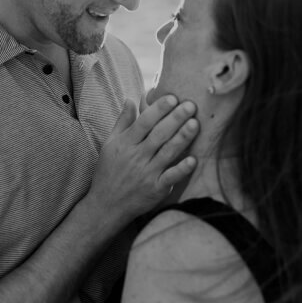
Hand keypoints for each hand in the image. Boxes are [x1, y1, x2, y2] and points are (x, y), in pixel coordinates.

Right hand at [87, 94, 197, 231]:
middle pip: (159, 135)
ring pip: (168, 152)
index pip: (144, 122)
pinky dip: (181, 169)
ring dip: (182, 138)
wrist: (106, 205)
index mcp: (126, 144)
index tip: (172, 97)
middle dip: (175, 119)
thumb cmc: (108, 171)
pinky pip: (170, 177)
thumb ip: (122, 121)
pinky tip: (193, 159)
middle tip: (190, 105)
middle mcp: (137, 157)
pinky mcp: (155, 189)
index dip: (158, 109)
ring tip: (195, 124)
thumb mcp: (110, 144)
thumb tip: (130, 99)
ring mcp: (147, 174)